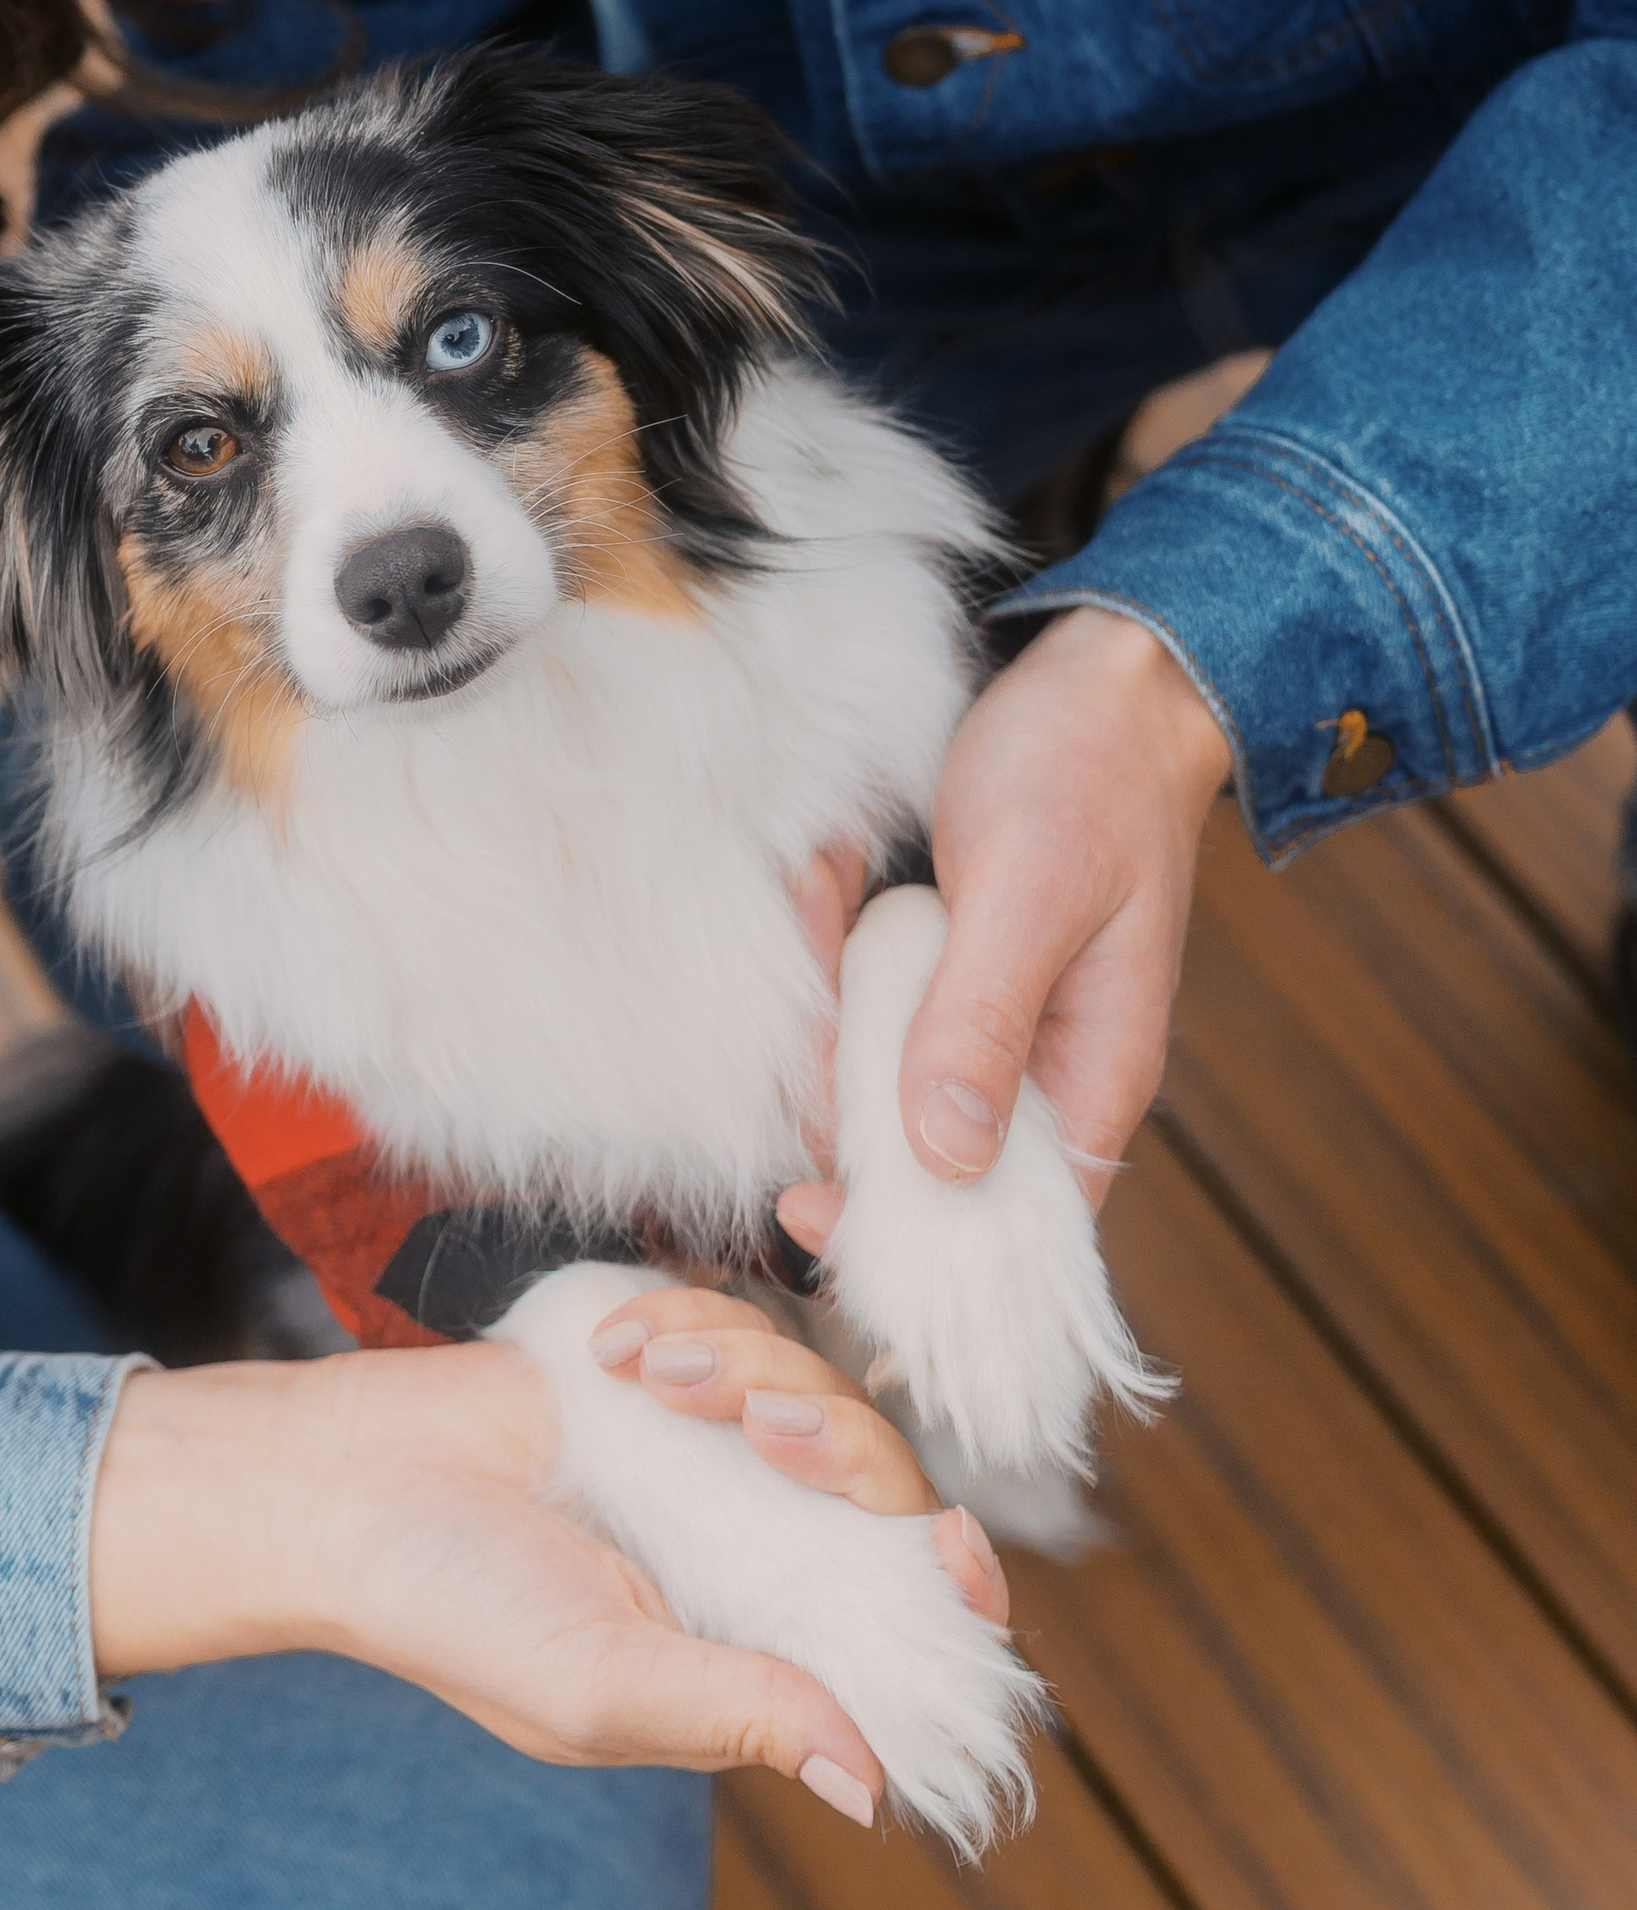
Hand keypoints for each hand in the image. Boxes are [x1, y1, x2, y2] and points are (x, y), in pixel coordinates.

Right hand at [90, 1331, 910, 1821]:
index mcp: (754, 1650)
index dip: (952, 1594)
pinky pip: (746, 1325)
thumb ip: (740, 1714)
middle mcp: (752, 1551)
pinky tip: (619, 1352)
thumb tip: (873, 1787)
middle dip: (844, 1450)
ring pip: (822, 1393)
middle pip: (883, 1493)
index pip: (898, 1632)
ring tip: (650, 1379)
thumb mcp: (601, 1687)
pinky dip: (694, 1327)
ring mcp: (714, 1457)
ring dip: (748, 1372)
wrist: (350, 1482)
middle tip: (761, 1430)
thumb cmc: (458, 1613)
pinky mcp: (671, 1372)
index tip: (954, 1544)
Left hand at [779, 607, 1228, 1247]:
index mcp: (1091, 1082)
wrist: (1103, 675)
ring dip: (824, 991)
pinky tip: (830, 867)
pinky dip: (831, 941)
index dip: (907, 1234)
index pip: (1004, 1224)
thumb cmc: (1090, 774)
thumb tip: (947, 1155)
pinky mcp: (946, 972)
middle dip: (836, 1077)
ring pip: (870, 1070)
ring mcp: (987, 1022)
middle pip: (914, 1155)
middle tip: (814, 963)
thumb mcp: (1030, 893)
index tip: (807, 1201)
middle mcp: (1039, 1071)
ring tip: (824, 880)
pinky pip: (864, 997)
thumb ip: (986, 1020)